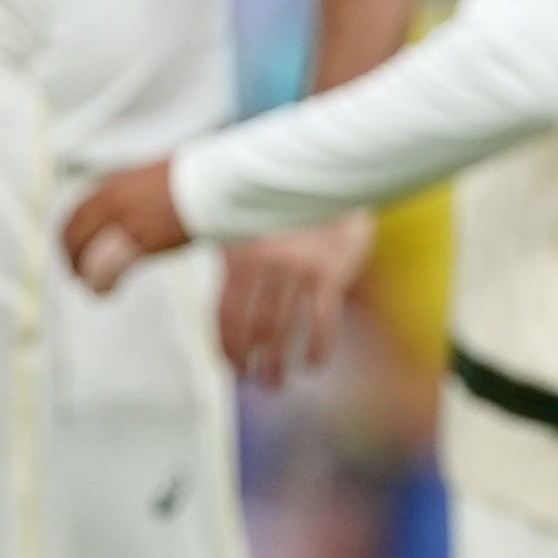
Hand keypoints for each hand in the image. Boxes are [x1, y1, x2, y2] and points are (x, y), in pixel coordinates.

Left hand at [62, 161, 192, 290]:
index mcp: (116, 184)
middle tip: (76, 271)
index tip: (71, 247)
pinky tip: (105, 293)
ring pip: (89, 254)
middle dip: (72, 255)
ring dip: (86, 273)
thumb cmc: (194, 177)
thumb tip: (135, 202)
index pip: (78, 211)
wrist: (213, 182)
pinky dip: (103, 283)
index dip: (70, 234)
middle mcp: (115, 202)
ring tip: (90, 286)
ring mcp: (127, 222)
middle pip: (76, 233)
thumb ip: (137, 189)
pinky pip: (110, 268)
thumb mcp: (155, 175)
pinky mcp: (143, 243)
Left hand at [218, 214, 374, 386]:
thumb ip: (238, 263)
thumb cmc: (286, 207)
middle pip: (253, 328)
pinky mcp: (330, 269)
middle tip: (258, 382)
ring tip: (278, 381)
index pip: (227, 316)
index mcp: (240, 255)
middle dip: (252, 363)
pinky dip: (318, 347)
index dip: (228, 348)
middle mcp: (266, 264)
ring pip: (284, 329)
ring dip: (279, 363)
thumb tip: (229, 316)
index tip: (233, 368)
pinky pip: (322, 320)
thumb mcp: (250, 226)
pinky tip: (314, 363)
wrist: (329, 175)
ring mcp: (299, 267)